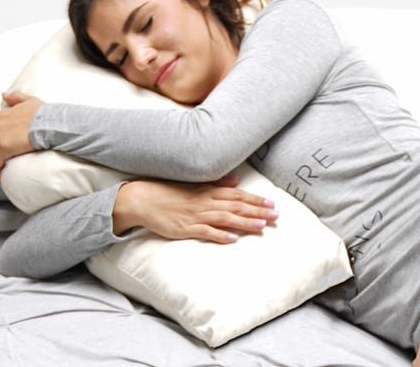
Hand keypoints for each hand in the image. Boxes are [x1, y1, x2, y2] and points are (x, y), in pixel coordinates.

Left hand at [0, 92, 43, 181]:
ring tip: (1, 171)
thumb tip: (4, 95)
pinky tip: (1, 177)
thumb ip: (15, 97)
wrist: (48, 124)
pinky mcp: (2, 150)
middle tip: (1, 161)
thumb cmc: (43, 114)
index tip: (2, 147)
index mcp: (1, 115)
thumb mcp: (29, 100)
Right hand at [113, 174, 278, 243]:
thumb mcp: (193, 183)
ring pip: (225, 219)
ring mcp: (195, 215)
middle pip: (236, 206)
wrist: (142, 199)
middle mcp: (205, 202)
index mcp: (207, 191)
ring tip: (262, 227)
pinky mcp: (185, 228)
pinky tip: (233, 239)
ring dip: (244, 222)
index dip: (256, 200)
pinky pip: (205, 232)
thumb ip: (216, 182)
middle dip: (257, 211)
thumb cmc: (168, 191)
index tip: (273, 204)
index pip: (237, 195)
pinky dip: (220, 235)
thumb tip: (236, 180)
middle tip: (277, 216)